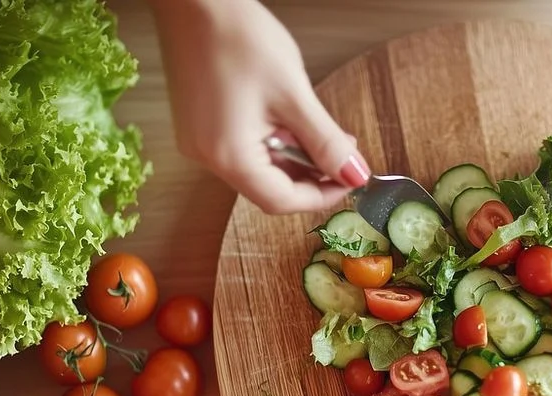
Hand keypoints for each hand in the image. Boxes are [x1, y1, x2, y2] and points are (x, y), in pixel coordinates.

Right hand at [148, 0, 368, 213]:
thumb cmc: (238, 38)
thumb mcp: (294, 94)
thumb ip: (325, 141)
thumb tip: (353, 174)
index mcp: (228, 156)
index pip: (280, 201)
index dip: (320, 196)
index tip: (350, 180)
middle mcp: (206, 156)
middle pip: (267, 187)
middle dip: (310, 174)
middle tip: (342, 151)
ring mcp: (198, 141)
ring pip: (257, 167)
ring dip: (293, 156)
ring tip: (319, 128)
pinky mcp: (198, 125)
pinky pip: (242, 148)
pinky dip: (272, 142)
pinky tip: (289, 119)